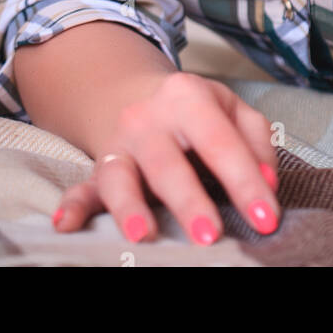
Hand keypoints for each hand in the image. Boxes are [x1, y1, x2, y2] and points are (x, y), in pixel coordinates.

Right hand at [51, 72, 280, 245]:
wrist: (138, 96)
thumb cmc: (196, 112)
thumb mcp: (232, 109)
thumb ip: (256, 141)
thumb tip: (268, 183)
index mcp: (187, 97)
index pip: (220, 142)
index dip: (245, 181)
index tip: (266, 219)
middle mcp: (148, 119)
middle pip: (168, 162)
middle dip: (189, 200)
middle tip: (210, 235)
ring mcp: (119, 144)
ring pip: (120, 176)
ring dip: (130, 207)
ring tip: (144, 236)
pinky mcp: (98, 169)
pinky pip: (80, 189)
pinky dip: (71, 208)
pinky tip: (64, 227)